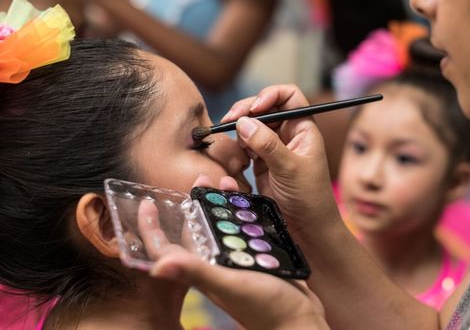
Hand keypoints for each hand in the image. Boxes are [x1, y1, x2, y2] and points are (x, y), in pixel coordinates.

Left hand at [138, 174, 327, 329]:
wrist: (299, 322)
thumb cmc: (265, 309)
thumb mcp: (229, 286)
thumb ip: (197, 273)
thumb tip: (157, 266)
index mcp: (202, 270)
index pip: (166, 248)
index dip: (152, 227)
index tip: (146, 202)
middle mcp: (215, 263)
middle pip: (196, 229)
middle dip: (194, 203)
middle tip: (201, 178)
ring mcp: (236, 260)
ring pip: (222, 226)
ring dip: (222, 204)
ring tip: (226, 183)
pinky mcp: (256, 258)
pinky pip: (244, 230)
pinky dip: (244, 213)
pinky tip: (249, 200)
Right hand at [222, 84, 342, 237]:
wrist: (307, 227)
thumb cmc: (309, 197)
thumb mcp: (289, 168)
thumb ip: (267, 144)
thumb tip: (244, 122)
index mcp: (303, 127)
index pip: (289, 96)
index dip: (270, 95)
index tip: (255, 108)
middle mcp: (289, 133)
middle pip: (266, 107)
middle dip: (247, 110)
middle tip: (229, 120)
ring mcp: (275, 146)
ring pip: (253, 124)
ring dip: (241, 128)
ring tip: (237, 143)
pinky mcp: (262, 160)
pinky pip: (247, 143)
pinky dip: (239, 144)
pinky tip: (240, 156)